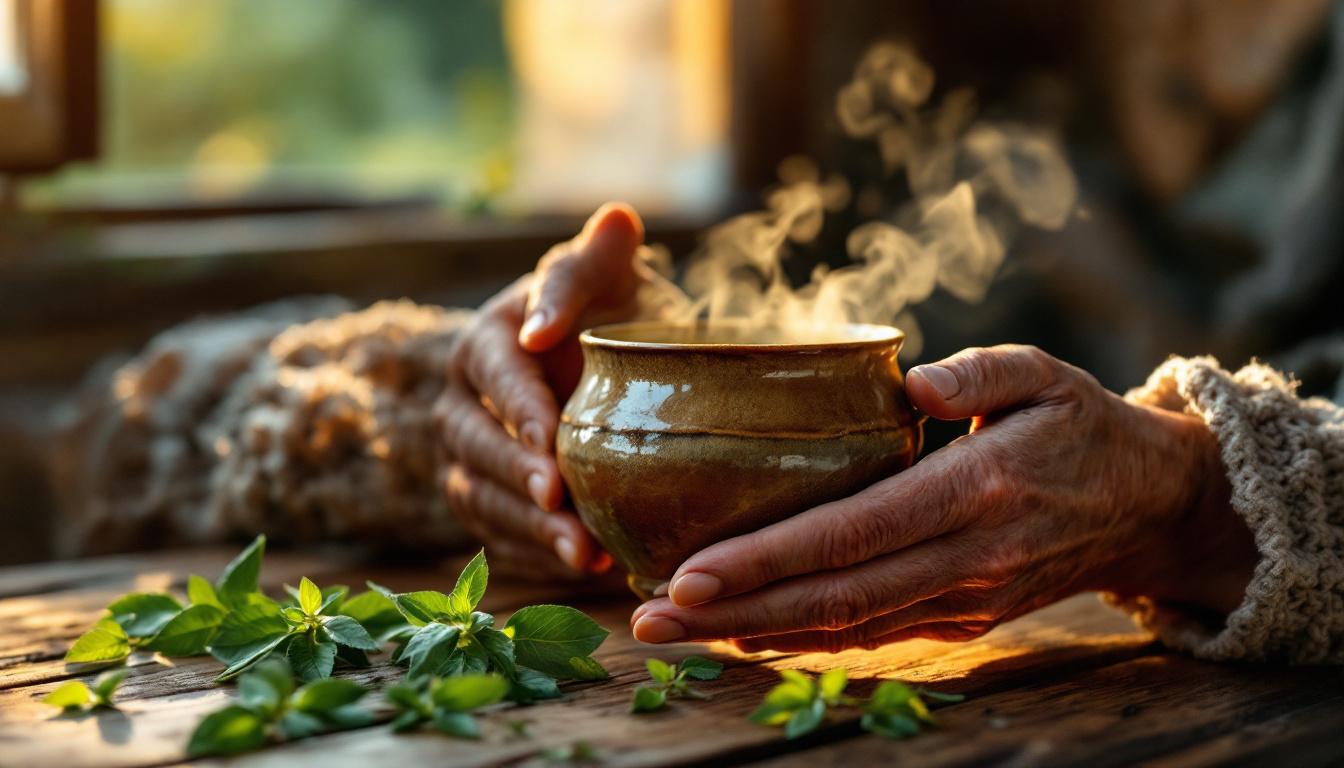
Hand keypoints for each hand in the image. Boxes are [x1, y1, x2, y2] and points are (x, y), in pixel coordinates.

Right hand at [437, 203, 655, 578]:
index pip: (494, 369)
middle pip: (476, 438)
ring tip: (580, 549)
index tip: (550, 433)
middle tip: (557, 497)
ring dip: (526, 525)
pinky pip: (498, 530)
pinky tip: (587, 564)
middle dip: (516, 470)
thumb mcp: (612, 275)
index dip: (517, 402)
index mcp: (488, 340)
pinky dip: (535, 550)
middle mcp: (463, 399)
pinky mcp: (486, 496)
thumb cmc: (609, 313)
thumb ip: (607, 250)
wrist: (612, 369)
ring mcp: (469, 453)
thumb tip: (617, 220)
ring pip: (481, 492)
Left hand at [631, 345, 1257, 649]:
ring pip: (843, 630)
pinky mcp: (963, 619)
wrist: (1148, 505)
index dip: (767, 559)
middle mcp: (965, 560)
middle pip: (830, 599)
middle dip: (732, 614)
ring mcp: (965, 600)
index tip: (690, 571)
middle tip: (648, 618)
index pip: (851, 534)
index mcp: (975, 492)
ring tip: (673, 632)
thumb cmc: (1081, 425)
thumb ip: (981, 371)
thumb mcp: (1045, 373)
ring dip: (752, 636)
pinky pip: (870, 637)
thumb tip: (913, 383)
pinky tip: (743, 637)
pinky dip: (801, 642)